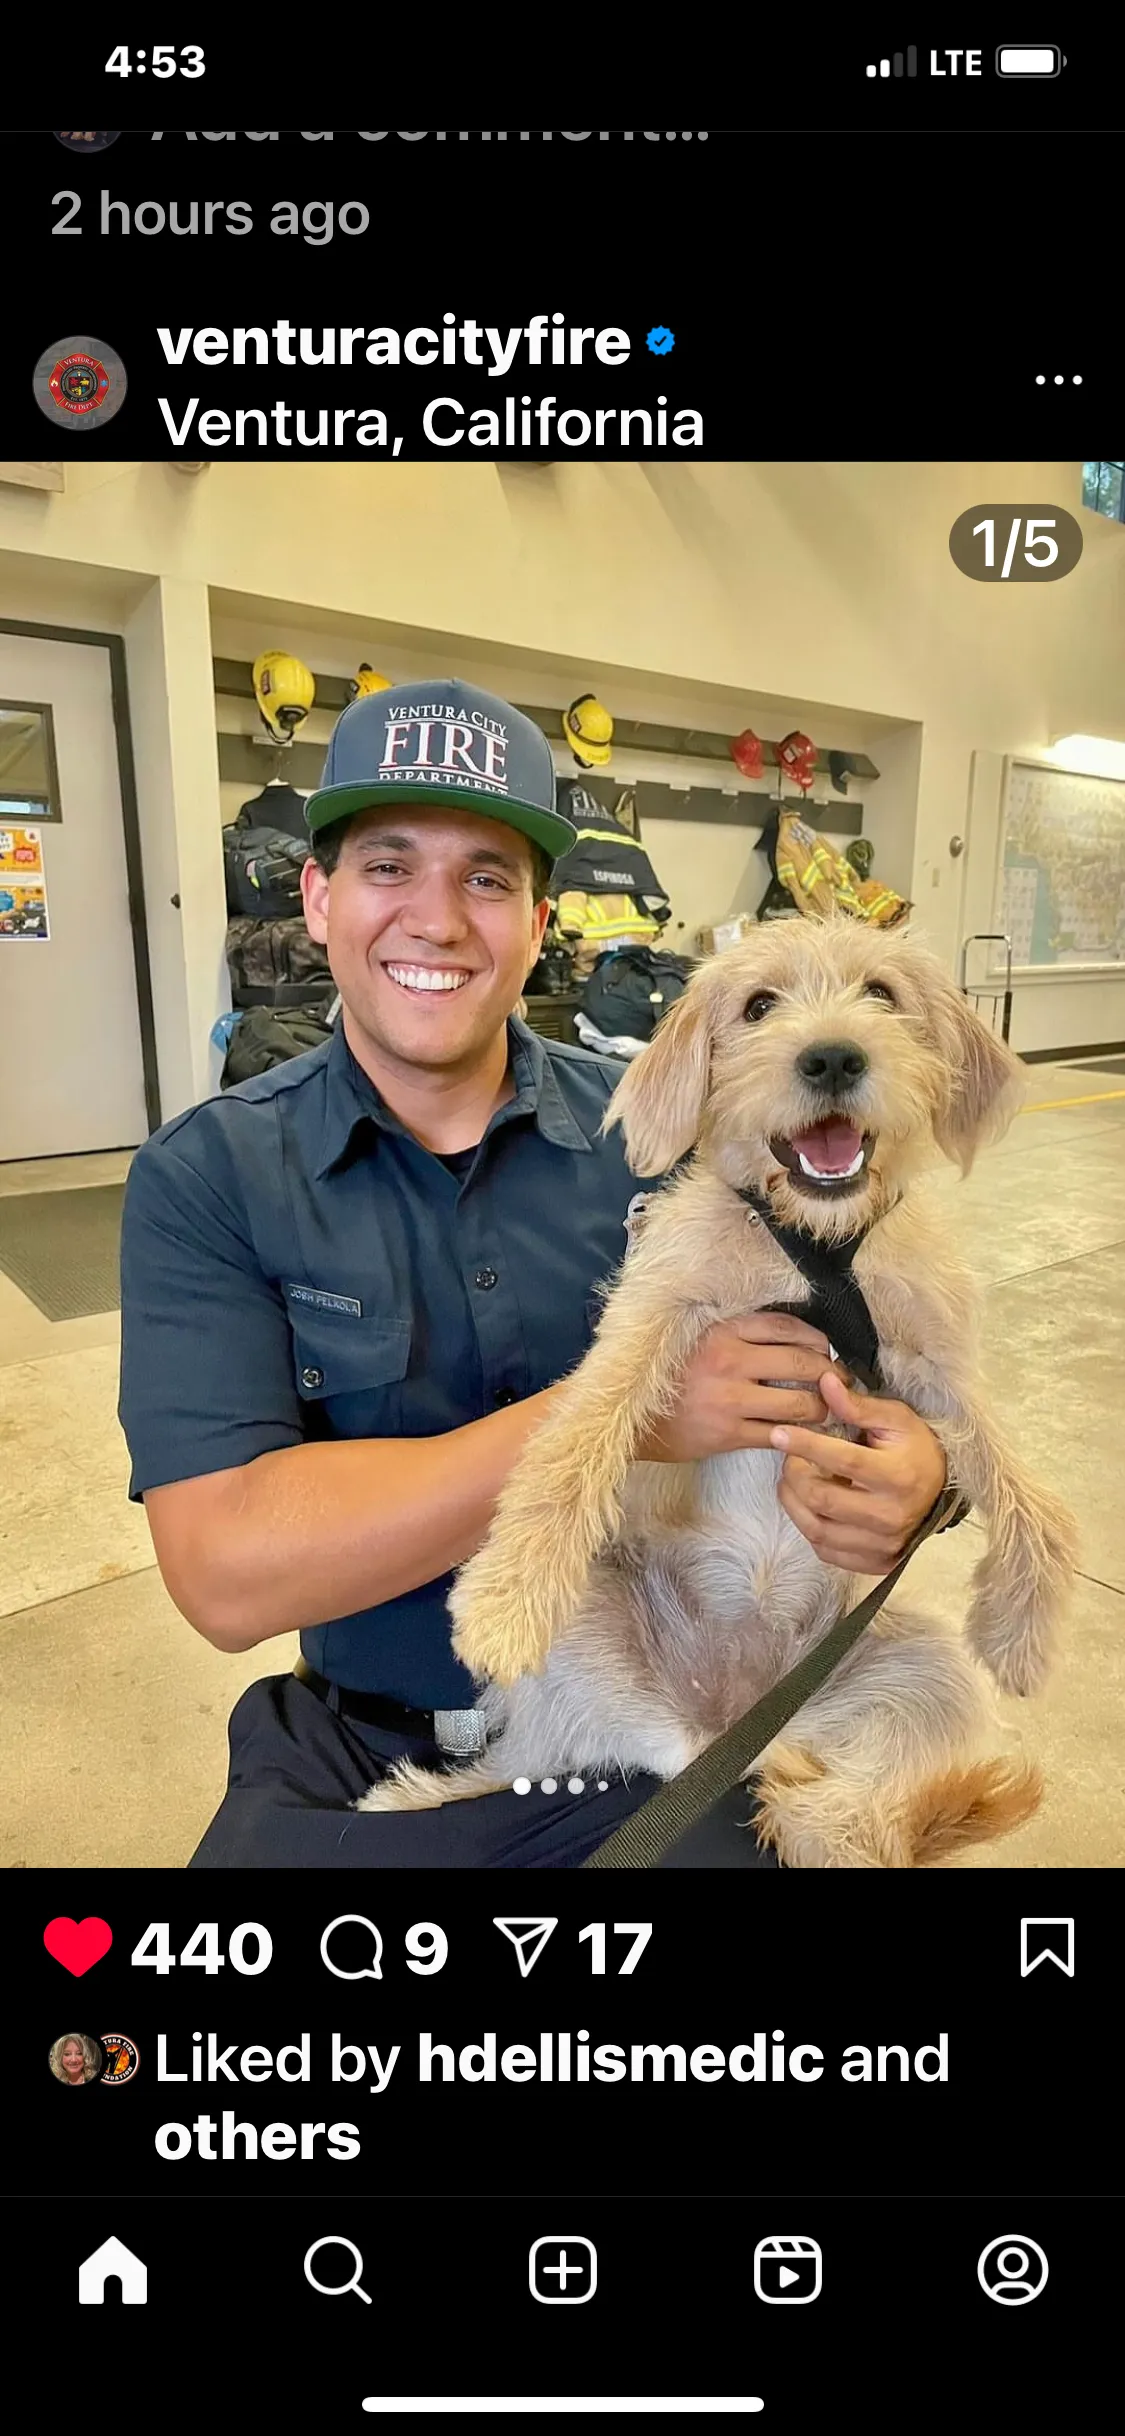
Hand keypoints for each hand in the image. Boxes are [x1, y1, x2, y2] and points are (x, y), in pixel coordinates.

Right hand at [637, 1314, 844, 1463]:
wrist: (629, 1419)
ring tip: (824, 1411)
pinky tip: (802, 1434)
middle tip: (837, 1382)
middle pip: (802, 1363)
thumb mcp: (696, 1341)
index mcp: (721, 1331)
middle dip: (829, 1374)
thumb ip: (735, 1336)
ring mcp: (730, 1400)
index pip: (785, 1327)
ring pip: (799, 1403)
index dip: (816, 1338)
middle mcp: (729, 1361)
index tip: (826, 1349)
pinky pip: (780, 1434)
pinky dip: (798, 1435)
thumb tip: (789, 1339)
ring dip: (821, 1409)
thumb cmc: (667, 1378)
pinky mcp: (729, 1434)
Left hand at [770, 1370, 947, 1573]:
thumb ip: (858, 1405)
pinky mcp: (873, 1562)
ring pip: (816, 1529)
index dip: (806, 1445)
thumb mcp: (896, 1419)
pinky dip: (807, 1526)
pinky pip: (825, 1551)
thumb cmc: (916, 1449)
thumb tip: (824, 1382)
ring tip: (793, 1478)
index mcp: (898, 1477)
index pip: (843, 1461)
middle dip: (795, 1473)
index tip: (779, 1433)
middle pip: (822, 1498)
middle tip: (791, 1456)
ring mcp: (882, 1544)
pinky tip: (808, 1505)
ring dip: (794, 1500)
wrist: (941, 1492)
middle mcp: (890, 1516)